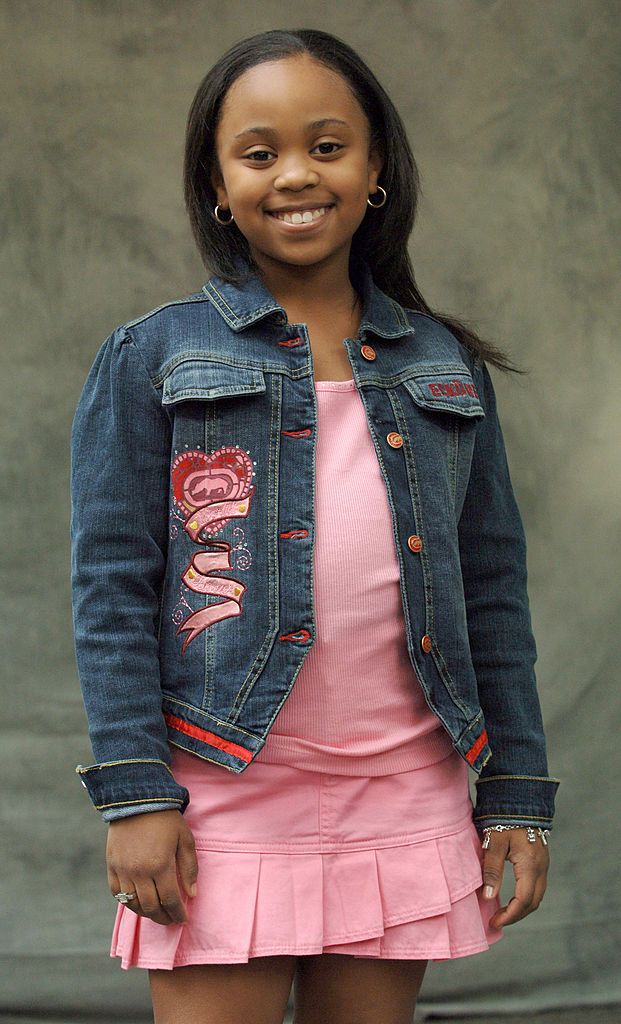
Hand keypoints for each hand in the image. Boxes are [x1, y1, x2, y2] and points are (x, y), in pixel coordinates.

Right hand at [106, 809, 197, 925]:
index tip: (183, 919)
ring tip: (156, 913)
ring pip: (133, 904)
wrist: (136, 800)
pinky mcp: (111, 866)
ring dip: (146, 913)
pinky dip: (127, 902)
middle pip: (151, 907)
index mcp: (160, 865)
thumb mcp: (185, 839)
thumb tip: (191, 895)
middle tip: (171, 919)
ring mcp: (123, 870)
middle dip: (163, 918)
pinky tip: (137, 903)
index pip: (170, 900)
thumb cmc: (166, 819)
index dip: (178, 913)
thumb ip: (189, 868)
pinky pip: (117, 893)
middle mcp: (139, 872)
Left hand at [481, 827, 549, 927]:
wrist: (520, 799)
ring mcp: (544, 863)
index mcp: (530, 865)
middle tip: (497, 921)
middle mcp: (541, 867)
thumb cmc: (503, 820)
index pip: (523, 901)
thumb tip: (488, 897)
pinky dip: (526, 897)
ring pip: (537, 895)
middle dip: (516, 915)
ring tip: (503, 913)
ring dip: (522, 908)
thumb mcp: (494, 843)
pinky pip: (538, 886)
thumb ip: (491, 870)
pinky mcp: (542, 860)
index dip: (509, 916)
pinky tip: (512, 898)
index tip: (494, 923)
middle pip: (533, 902)